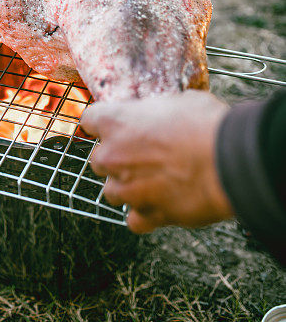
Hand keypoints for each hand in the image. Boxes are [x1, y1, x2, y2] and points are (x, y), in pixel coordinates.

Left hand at [80, 91, 233, 233]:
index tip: (113, 125)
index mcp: (116, 121)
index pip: (90, 119)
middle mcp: (114, 155)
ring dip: (127, 187)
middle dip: (116, 158)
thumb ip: (161, 109)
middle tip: (141, 155)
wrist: (230, 161)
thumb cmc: (206, 124)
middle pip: (98, 159)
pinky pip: (135, 220)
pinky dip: (145, 214)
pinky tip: (160, 204)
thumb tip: (167, 112)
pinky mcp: (148, 215)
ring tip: (151, 181)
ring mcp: (128, 188)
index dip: (103, 122)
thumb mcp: (181, 101)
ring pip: (111, 192)